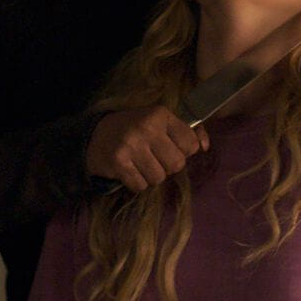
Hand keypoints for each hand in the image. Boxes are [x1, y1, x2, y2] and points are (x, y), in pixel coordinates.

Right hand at [86, 106, 209, 191]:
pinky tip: (128, 170)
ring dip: (150, 176)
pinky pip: (140, 186)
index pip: (191, 144)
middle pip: (176, 165)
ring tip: (139, 164)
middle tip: (153, 158)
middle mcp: (147, 127)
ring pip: (159, 178)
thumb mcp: (160, 121)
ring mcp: (131, 145)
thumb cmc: (134, 128)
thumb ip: (187, 131)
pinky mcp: (118, 163)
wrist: (94, 134)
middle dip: (167, 166)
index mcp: (160, 114)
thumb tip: (206, 147)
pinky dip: (136, 183)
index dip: (183, 151)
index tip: (169, 147)